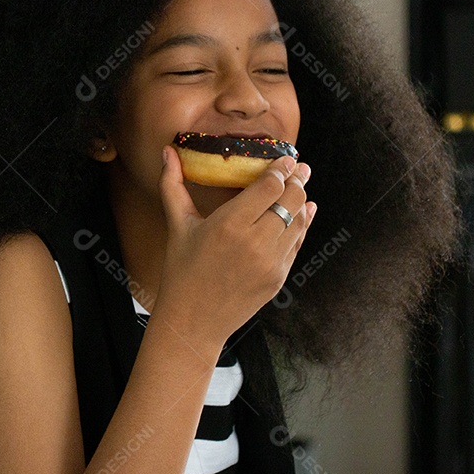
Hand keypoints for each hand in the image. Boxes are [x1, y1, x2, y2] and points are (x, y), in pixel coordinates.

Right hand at [153, 146, 315, 347]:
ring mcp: (271, 262)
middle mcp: (255, 242)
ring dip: (302, 201)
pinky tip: (305, 212)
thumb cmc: (180, 271)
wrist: (193, 321)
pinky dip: (303, 225)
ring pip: (299, 221)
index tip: (285, 158)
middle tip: (299, 168)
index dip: (281, 169)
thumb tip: (167, 152)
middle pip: (290, 200)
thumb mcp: (177, 226)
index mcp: (229, 224)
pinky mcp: (279, 278)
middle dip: (297, 180)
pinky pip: (297, 244)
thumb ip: (172, 185)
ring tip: (301, 186)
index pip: (269, 187)